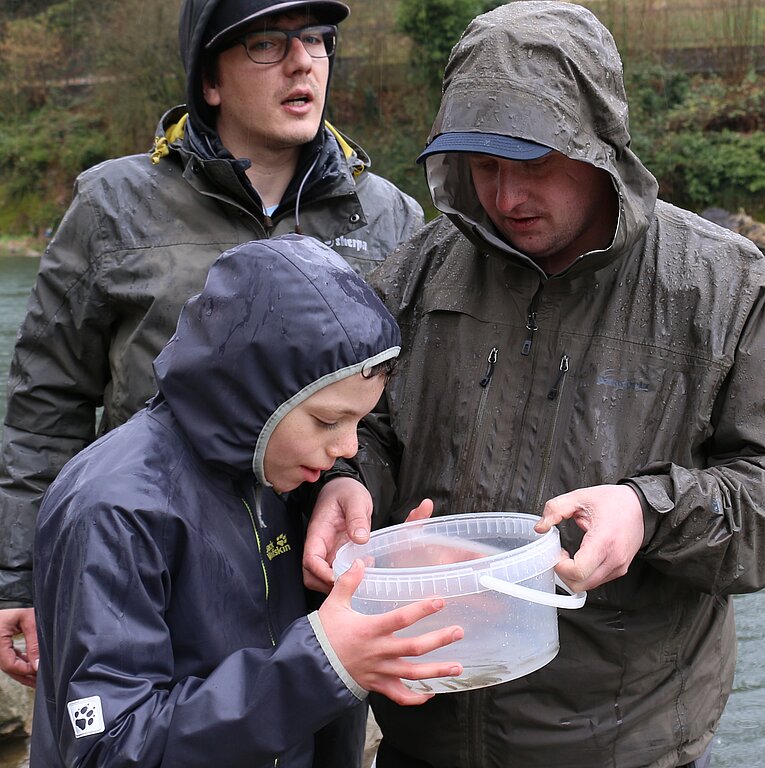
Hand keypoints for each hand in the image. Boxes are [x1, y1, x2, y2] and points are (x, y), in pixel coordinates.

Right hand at [0, 607, 38, 686]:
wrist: (8, 603)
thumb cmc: (15, 608)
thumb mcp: (27, 619)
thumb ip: (33, 641)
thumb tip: (38, 664)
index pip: (10, 665)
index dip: (25, 670)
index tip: (39, 670)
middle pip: (9, 669)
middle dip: (25, 676)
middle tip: (41, 682)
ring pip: (10, 666)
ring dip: (24, 672)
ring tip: (39, 678)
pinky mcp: (1, 649)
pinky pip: (10, 660)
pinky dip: (21, 664)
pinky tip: (32, 666)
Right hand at [303, 489, 435, 593]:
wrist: (345, 487)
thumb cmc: (346, 491)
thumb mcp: (355, 499)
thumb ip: (357, 517)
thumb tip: (360, 539)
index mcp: (318, 532)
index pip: (310, 560)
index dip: (322, 573)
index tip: (340, 578)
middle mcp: (319, 545)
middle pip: (311, 575)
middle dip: (327, 585)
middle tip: (351, 585)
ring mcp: (327, 551)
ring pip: (321, 577)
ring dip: (337, 584)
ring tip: (360, 578)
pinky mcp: (336, 553)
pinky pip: (335, 572)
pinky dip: (346, 577)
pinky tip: (363, 570)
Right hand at [319, 559, 463, 705]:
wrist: (310, 666)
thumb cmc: (323, 634)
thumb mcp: (334, 604)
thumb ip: (348, 582)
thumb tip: (359, 561)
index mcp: (370, 630)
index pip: (400, 619)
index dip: (421, 610)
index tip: (440, 602)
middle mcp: (379, 652)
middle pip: (414, 648)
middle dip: (439, 640)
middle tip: (458, 632)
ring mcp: (380, 671)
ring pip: (413, 674)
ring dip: (437, 671)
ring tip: (458, 666)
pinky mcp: (377, 685)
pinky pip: (399, 696)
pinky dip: (416, 698)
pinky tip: (431, 694)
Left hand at [534, 484, 643, 591]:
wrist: (641, 506)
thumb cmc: (614, 501)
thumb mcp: (580, 497)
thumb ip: (555, 509)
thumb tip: (540, 527)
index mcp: (604, 540)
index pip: (578, 571)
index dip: (560, 566)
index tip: (556, 553)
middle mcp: (614, 558)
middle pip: (580, 584)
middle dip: (563, 574)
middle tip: (559, 556)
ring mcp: (619, 567)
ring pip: (588, 586)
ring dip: (573, 575)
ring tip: (569, 556)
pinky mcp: (620, 570)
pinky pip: (597, 581)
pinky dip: (584, 575)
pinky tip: (580, 558)